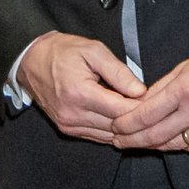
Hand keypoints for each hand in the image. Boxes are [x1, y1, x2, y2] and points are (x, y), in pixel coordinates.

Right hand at [18, 32, 146, 145]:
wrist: (32, 61)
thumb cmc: (63, 52)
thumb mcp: (94, 51)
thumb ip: (119, 73)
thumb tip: (141, 92)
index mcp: (80, 93)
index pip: (121, 111)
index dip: (142, 108)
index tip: (157, 100)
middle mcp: (73, 114)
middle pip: (117, 127)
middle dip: (138, 120)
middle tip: (155, 110)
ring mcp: (68, 125)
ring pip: (108, 137)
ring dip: (127, 130)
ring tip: (144, 118)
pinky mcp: (67, 130)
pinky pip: (97, 137)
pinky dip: (113, 132)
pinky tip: (126, 123)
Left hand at [109, 43, 188, 154]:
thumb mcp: (187, 66)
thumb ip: (162, 86)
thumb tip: (140, 101)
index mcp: (184, 90)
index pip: (145, 115)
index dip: (125, 124)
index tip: (115, 127)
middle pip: (154, 136)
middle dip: (132, 141)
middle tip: (118, 142)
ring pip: (173, 146)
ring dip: (154, 145)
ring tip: (139, 143)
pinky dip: (179, 147)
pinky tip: (169, 142)